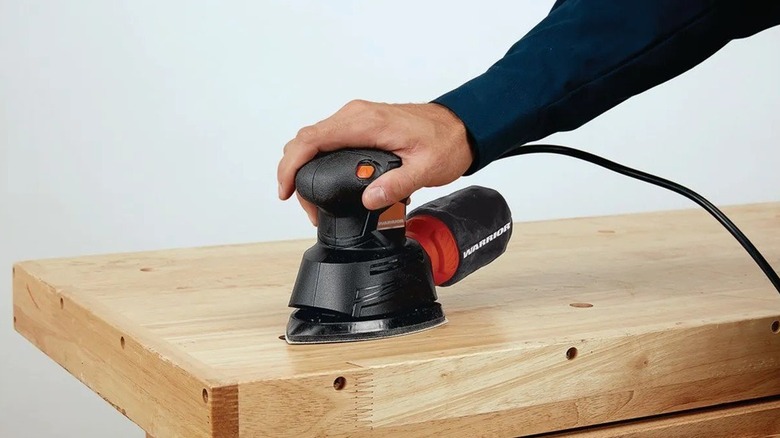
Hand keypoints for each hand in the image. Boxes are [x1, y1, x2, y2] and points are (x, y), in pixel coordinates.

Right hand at [277, 100, 473, 224]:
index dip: (291, 164)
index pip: (312, 139)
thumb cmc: (445, 142)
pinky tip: (324, 181)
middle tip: (302, 204)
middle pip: (306, 140)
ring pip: (314, 139)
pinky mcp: (360, 125)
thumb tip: (369, 199)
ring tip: (311, 199)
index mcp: (366, 123)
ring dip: (304, 166)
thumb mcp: (426, 168)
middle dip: (294, 172)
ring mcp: (356, 118)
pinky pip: (328, 139)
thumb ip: (397, 184)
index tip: (286, 189)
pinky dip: (317, 159)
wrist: (460, 127)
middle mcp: (356, 115)